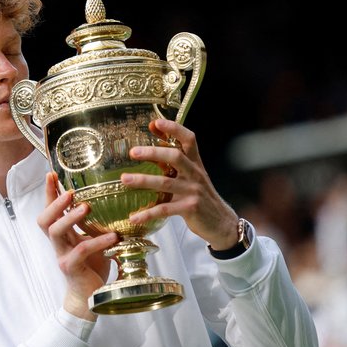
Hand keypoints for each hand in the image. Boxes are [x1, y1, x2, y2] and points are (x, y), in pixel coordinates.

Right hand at [37, 172, 118, 320]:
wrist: (90, 299)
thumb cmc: (92, 267)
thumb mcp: (93, 240)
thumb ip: (95, 225)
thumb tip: (113, 202)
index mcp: (63, 234)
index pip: (50, 209)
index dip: (49, 192)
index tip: (51, 174)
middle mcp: (58, 243)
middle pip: (44, 219)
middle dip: (53, 202)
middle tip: (69, 191)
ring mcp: (62, 255)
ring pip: (56, 232)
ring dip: (69, 217)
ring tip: (86, 207)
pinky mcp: (71, 268)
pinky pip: (81, 251)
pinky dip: (97, 241)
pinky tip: (113, 237)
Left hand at [121, 119, 239, 250]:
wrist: (221, 223)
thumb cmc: (201, 197)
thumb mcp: (191, 176)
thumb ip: (175, 163)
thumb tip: (151, 146)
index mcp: (195, 163)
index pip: (188, 139)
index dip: (174, 129)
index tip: (155, 123)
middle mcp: (195, 174)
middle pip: (175, 157)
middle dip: (153, 152)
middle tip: (133, 152)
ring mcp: (193, 191)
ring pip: (165, 183)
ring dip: (143, 180)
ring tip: (125, 179)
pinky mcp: (189, 209)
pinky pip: (165, 210)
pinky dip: (148, 214)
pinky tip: (134, 217)